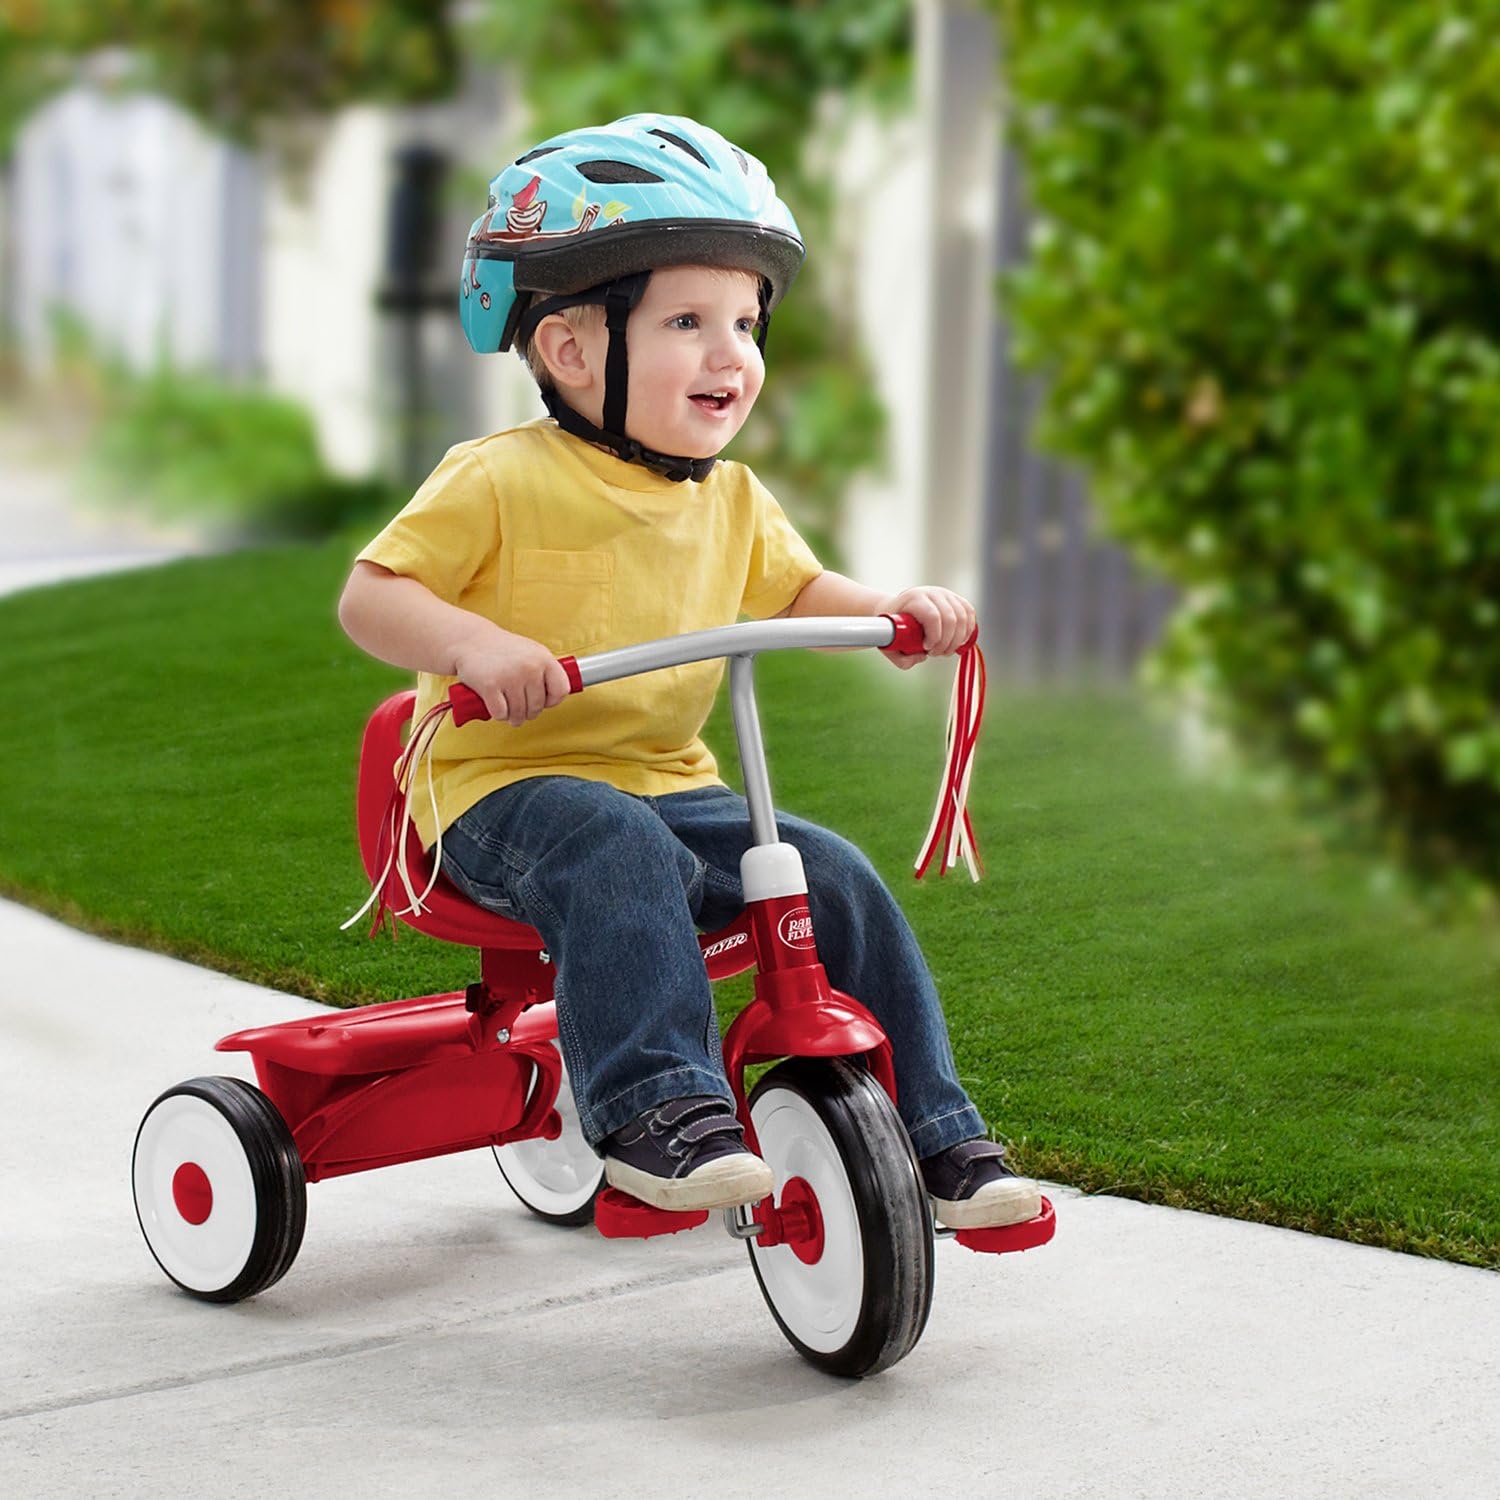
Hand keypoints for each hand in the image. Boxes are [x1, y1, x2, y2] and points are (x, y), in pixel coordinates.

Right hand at [452, 624, 571, 726]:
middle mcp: (529, 667)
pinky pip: (501, 714)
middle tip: (520, 706)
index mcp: (544, 658)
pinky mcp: (490, 686)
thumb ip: (546, 672)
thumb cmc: (502, 650)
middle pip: (538, 707)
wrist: (471, 640)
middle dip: (528, 712)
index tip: (544, 701)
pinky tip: (496, 705)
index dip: (552, 701)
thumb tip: (556, 699)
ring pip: (519, 714)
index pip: (561, 690)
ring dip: (513, 717)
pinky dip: (498, 714)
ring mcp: (510, 677)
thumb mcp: (531, 653)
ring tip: (509, 708)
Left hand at [879, 586, 976, 669]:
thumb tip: (923, 657)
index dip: (935, 637)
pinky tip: (959, 641)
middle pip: (950, 619)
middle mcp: (932, 593)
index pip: (933, 616)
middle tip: (936, 654)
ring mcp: (946, 594)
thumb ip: (902, 659)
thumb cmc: (892, 628)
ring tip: (945, 651)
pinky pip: (969, 612)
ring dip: (957, 639)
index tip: (926, 649)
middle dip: (946, 643)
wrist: (896, 609)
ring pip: (962, 617)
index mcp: (915, 599)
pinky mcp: (955, 598)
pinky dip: (968, 630)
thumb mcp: (889, 645)